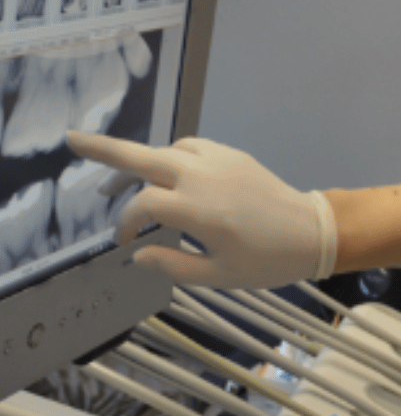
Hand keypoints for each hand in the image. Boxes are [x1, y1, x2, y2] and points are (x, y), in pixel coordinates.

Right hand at [65, 132, 337, 287]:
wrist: (313, 232)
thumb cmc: (268, 261)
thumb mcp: (219, 276)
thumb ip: (173, 265)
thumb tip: (137, 256)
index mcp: (196, 209)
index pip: (141, 206)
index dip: (125, 224)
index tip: (123, 243)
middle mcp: (201, 176)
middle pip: (141, 156)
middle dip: (104, 149)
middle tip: (72, 139)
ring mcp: (218, 160)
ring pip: (165, 150)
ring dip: (138, 160)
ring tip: (118, 179)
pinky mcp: (232, 154)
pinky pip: (190, 147)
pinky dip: (170, 156)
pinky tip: (165, 172)